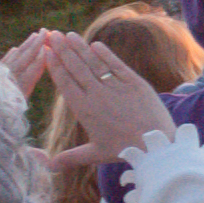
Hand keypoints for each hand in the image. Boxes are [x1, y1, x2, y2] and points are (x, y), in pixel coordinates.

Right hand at [9, 27, 178, 169]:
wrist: (156, 144)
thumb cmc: (125, 149)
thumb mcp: (95, 153)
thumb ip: (71, 158)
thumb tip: (49, 167)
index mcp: (84, 109)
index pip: (65, 83)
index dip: (55, 66)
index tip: (46, 53)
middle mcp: (97, 95)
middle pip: (76, 68)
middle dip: (62, 50)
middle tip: (51, 35)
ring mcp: (116, 87)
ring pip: (94, 63)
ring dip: (80, 48)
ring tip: (68, 35)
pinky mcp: (135, 82)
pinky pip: (117, 65)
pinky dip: (106, 54)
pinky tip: (95, 44)